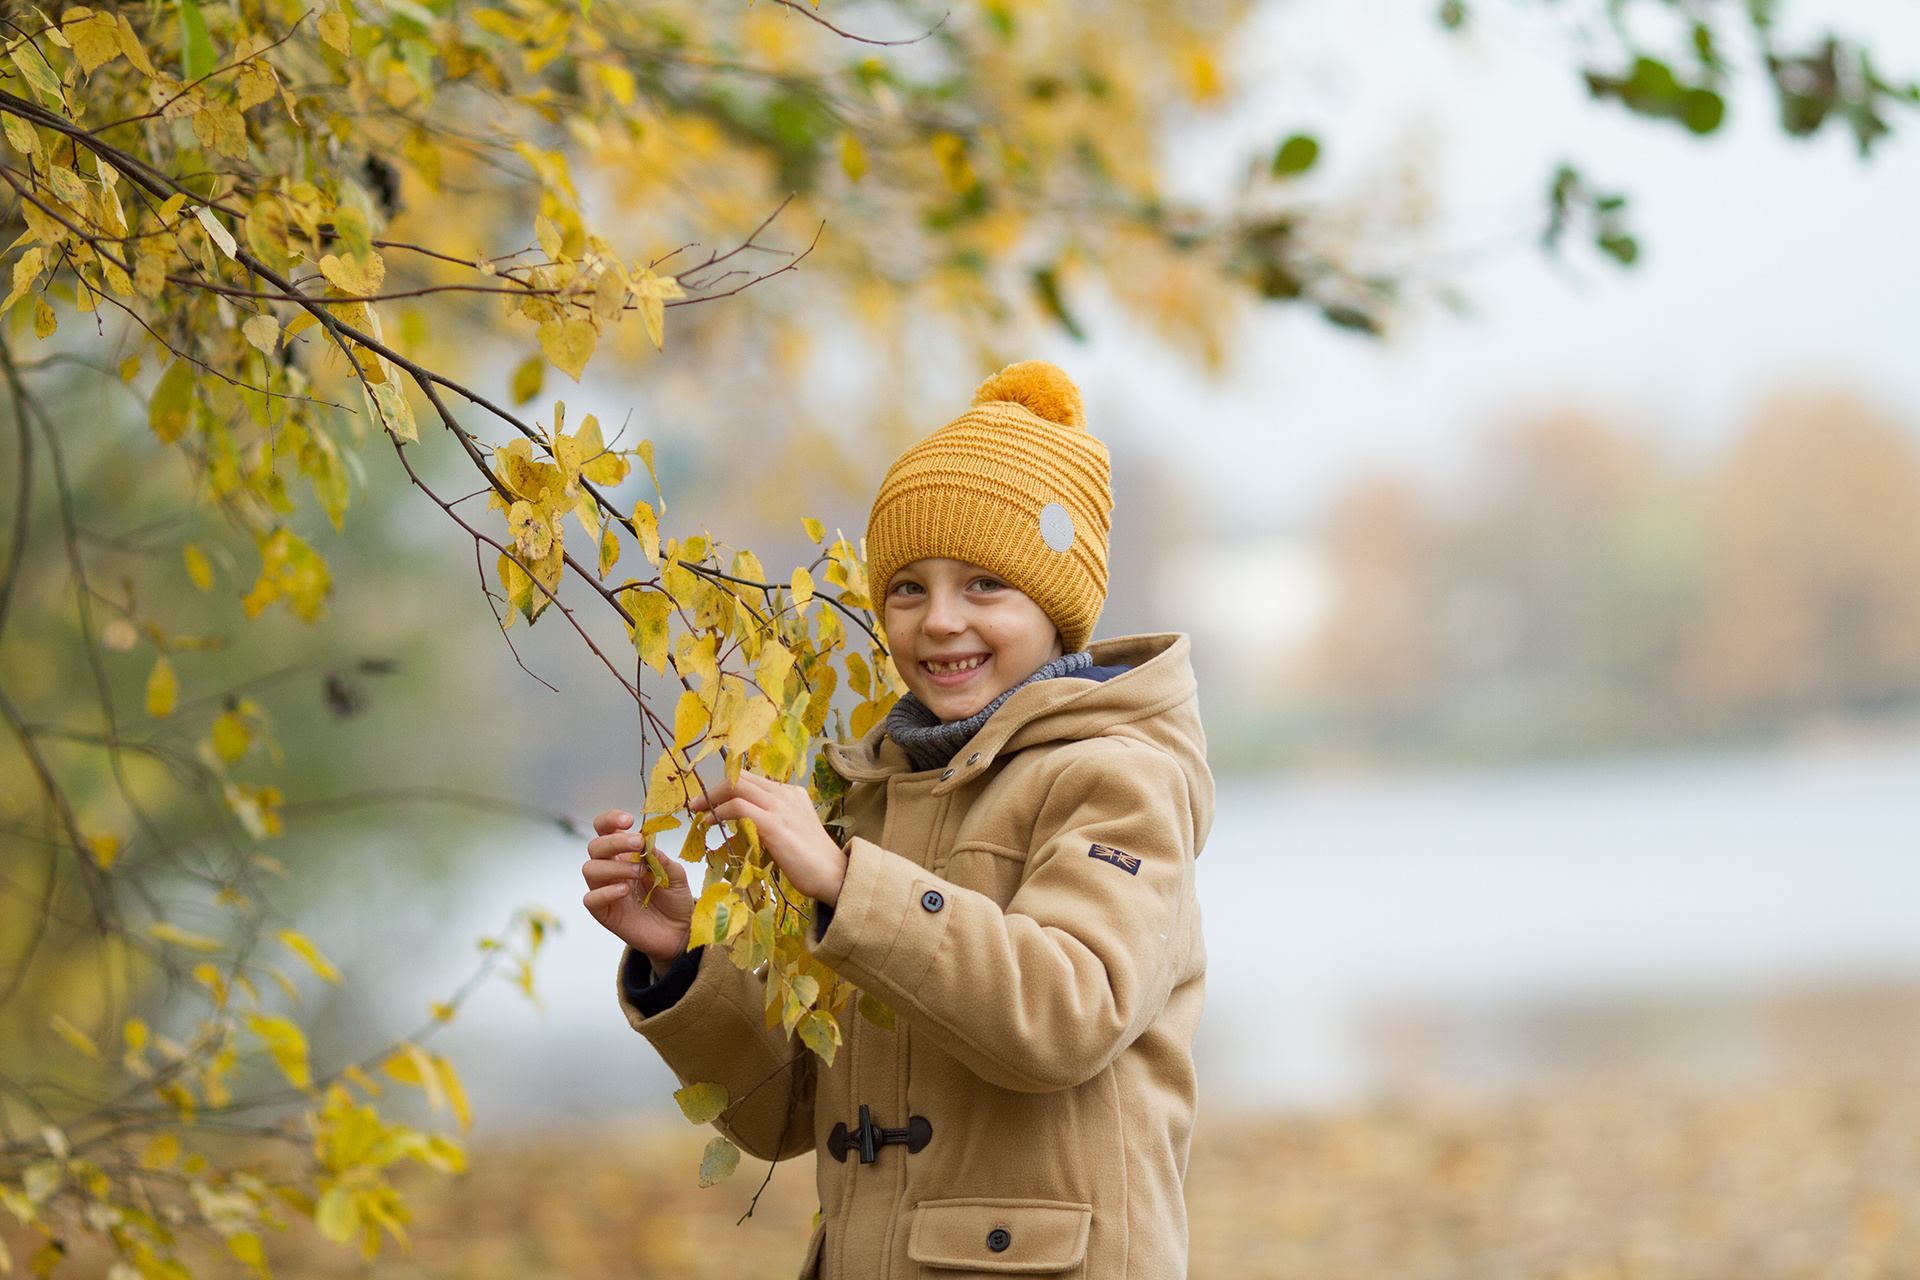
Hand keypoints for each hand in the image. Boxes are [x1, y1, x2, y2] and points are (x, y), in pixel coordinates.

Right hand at [582, 809, 695, 975]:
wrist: (679, 931)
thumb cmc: (675, 898)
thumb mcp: (674, 874)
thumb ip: (659, 858)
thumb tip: (646, 842)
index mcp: (625, 854)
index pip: (604, 829)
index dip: (609, 820)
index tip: (628, 820)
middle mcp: (611, 869)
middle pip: (595, 846)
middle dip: (614, 841)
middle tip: (637, 844)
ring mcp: (605, 890)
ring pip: (590, 869)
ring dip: (614, 867)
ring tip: (639, 873)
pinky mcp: (604, 913)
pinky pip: (590, 899)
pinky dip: (606, 892)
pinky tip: (625, 891)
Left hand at [688, 773, 847, 906]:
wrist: (833, 875)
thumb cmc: (812, 861)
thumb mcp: (792, 831)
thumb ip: (772, 821)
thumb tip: (743, 824)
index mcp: (791, 793)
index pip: (752, 779)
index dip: (728, 786)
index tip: (712, 799)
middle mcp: (786, 794)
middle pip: (742, 777)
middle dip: (715, 788)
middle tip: (698, 803)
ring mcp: (780, 807)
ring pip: (737, 787)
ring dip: (712, 798)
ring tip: (699, 812)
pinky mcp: (773, 824)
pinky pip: (737, 807)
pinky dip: (718, 812)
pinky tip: (709, 823)